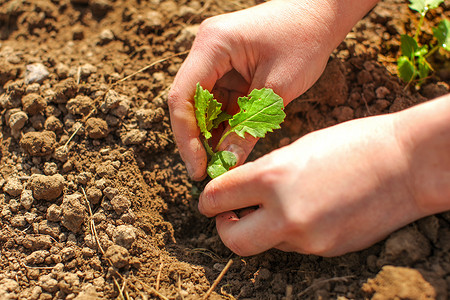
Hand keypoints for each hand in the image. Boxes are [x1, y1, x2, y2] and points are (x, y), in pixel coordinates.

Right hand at [168, 0, 377, 179]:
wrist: (322, 15)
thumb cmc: (304, 40)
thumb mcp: (277, 89)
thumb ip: (248, 126)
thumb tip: (227, 163)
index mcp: (212, 45)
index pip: (183, 97)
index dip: (186, 137)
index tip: (197, 168)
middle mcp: (206, 51)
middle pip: (188, 103)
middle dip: (197, 139)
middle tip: (208, 171)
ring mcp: (216, 60)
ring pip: (202, 106)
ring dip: (211, 134)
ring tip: (221, 163)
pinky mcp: (228, 69)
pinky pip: (219, 102)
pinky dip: (225, 124)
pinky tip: (231, 145)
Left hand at [198, 94, 449, 255]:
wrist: (408, 164)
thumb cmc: (354, 143)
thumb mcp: (298, 148)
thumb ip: (265, 173)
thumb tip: (241, 191)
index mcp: (273, 176)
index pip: (216, 197)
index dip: (207, 199)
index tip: (210, 199)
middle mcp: (286, 212)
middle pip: (231, 240)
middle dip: (224, 227)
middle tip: (229, 215)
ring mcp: (308, 237)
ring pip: (265, 243)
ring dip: (262, 229)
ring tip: (280, 206)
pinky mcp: (327, 250)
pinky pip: (294, 246)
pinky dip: (290, 233)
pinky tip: (309, 211)